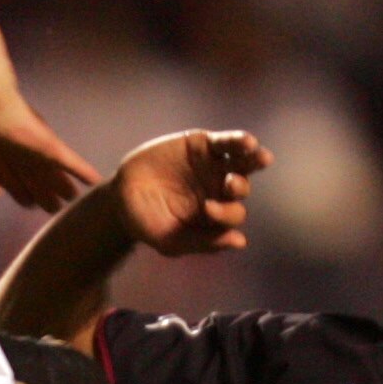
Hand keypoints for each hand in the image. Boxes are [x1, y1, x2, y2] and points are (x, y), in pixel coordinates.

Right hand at [0, 24, 98, 211]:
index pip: (5, 174)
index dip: (16, 189)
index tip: (27, 204)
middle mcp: (10, 149)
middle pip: (28, 174)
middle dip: (39, 191)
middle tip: (53, 207)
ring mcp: (30, 145)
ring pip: (47, 171)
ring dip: (59, 185)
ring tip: (70, 198)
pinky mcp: (46, 144)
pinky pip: (67, 160)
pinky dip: (80, 170)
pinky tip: (93, 180)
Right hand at [111, 129, 272, 257]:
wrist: (120, 195)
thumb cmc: (147, 223)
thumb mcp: (171, 240)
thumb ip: (203, 242)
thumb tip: (241, 242)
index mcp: (216, 216)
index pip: (232, 216)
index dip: (225, 214)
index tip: (207, 208)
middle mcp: (219, 190)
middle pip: (240, 188)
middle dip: (238, 187)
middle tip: (230, 184)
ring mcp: (213, 166)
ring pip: (241, 162)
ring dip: (254, 160)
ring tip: (262, 157)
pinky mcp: (203, 144)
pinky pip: (225, 142)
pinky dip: (237, 141)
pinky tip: (248, 142)